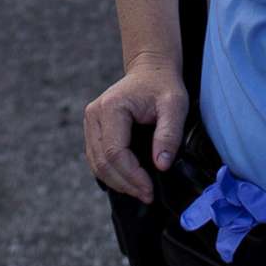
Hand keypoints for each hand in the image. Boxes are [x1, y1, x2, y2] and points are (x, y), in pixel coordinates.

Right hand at [83, 61, 187, 204]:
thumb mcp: (175, 105)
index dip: (132, 176)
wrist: (150, 70)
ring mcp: (90, 122)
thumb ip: (169, 134)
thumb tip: (161, 165)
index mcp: (111, 108)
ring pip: (96, 164)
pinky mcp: (93, 130)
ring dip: (117, 182)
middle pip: (102, 162)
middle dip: (125, 184)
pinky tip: (130, 181)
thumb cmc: (163, 86)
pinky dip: (112, 174)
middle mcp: (94, 115)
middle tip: (147, 196)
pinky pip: (97, 159)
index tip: (150, 190)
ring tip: (141, 191)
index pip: (115, 153)